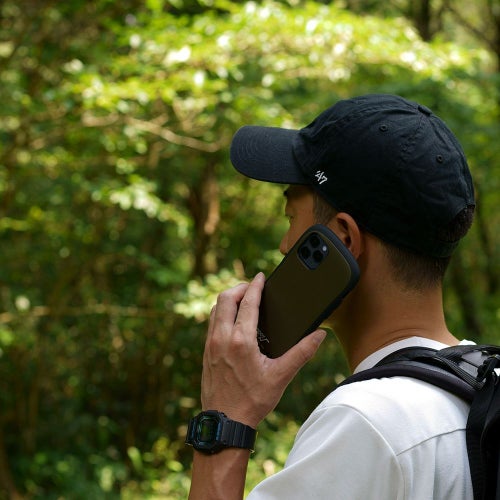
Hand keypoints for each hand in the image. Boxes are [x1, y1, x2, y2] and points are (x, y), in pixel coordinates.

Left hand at [201, 272, 326, 427]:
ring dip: (229, 299)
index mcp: (241, 340)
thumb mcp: (281, 376)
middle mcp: (222, 338)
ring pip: (215, 309)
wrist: (225, 421)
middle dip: (240, 287)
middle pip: (225, 298)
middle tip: (252, 287)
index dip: (256, 285)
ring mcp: (210, 344)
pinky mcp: (206, 352)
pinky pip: (211, 322)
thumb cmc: (252, 401)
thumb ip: (301, 353)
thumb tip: (318, 335)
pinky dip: (221, 313)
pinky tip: (232, 321)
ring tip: (243, 300)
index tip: (261, 276)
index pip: (248, 302)